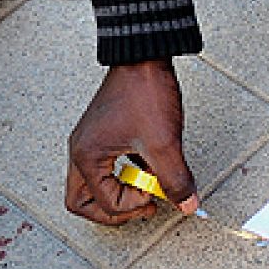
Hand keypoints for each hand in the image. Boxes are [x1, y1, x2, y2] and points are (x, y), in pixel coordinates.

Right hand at [67, 60, 198, 223]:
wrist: (145, 58)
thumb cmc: (145, 93)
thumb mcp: (164, 142)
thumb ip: (174, 179)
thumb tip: (186, 204)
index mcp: (87, 156)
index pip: (104, 202)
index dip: (134, 205)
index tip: (159, 195)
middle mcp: (81, 151)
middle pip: (83, 201)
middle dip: (114, 210)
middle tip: (144, 205)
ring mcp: (91, 143)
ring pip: (93, 186)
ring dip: (120, 193)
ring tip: (149, 188)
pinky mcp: (104, 135)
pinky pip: (108, 168)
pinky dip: (126, 176)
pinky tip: (151, 169)